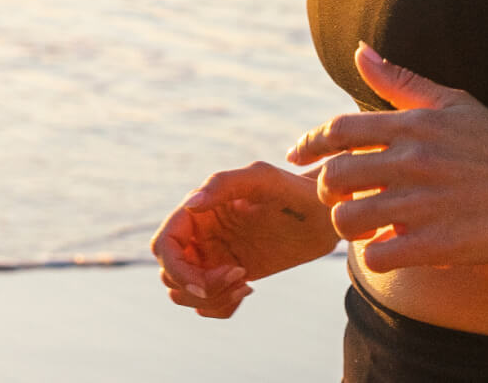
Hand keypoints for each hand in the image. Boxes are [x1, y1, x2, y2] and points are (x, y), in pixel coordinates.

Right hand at [150, 162, 338, 318]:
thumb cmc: (293, 189)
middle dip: (196, 286)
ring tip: (244, 283)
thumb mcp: (262, 179)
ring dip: (210, 298)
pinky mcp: (228, 275)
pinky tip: (248, 290)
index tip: (209, 282)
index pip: (164, 245)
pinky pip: (206, 303)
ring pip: (183, 292)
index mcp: (198, 211)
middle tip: (239, 276)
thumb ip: (223, 184)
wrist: (323, 215)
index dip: (177, 269)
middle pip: (169, 274)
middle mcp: (199, 234)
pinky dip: (220, 307)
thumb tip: (190, 205)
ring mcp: (212, 257)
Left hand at [285, 42, 487, 271]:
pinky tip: (390, 248)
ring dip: (347, 226)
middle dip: (326, 190)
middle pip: (333, 177)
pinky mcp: (436, 245)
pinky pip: (376, 256)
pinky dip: (374, 256)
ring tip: (363, 226)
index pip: (338, 130)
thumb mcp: (455, 103)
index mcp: (414, 125)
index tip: (297, 156)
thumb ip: (402, 81)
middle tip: (339, 197)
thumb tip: (360, 51)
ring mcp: (424, 205)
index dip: (309, 144)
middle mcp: (414, 162)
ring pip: (347, 220)